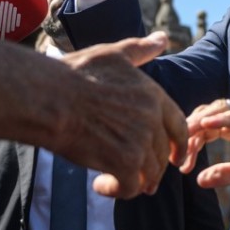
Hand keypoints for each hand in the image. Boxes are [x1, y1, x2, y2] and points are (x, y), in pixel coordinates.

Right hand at [56, 32, 187, 197]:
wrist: (50, 97)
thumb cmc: (76, 74)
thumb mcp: (113, 55)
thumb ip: (140, 50)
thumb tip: (163, 38)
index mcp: (153, 96)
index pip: (179, 126)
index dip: (178, 144)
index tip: (173, 158)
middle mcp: (152, 120)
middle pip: (163, 153)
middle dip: (153, 167)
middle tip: (139, 177)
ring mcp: (140, 142)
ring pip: (150, 173)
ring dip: (134, 181)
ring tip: (112, 181)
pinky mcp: (123, 163)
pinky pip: (131, 187)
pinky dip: (118, 190)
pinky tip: (99, 185)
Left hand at [181, 99, 229, 187]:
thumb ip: (228, 173)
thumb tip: (199, 181)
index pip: (203, 131)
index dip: (188, 145)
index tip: (180, 166)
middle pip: (206, 115)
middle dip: (188, 131)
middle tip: (176, 152)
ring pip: (221, 109)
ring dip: (201, 120)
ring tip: (186, 134)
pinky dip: (226, 116)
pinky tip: (210, 123)